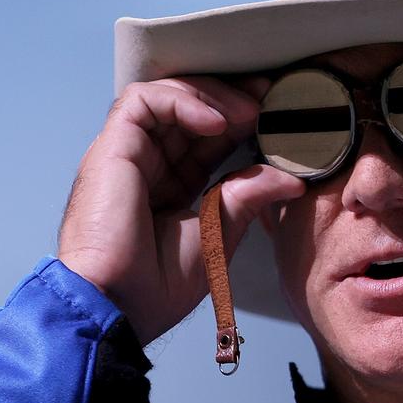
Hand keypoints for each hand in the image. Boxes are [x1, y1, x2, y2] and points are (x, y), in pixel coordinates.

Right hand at [58, 76, 304, 343]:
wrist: (117, 306)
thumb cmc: (157, 286)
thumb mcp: (218, 233)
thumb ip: (248, 197)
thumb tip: (292, 179)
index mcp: (169, 188)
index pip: (205, 139)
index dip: (239, 122)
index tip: (276, 114)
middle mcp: (146, 166)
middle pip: (187, 110)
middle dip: (231, 98)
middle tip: (270, 97)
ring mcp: (126, 155)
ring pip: (166, 96)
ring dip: (212, 96)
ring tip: (249, 112)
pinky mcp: (111, 148)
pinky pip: (144, 101)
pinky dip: (182, 101)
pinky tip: (217, 122)